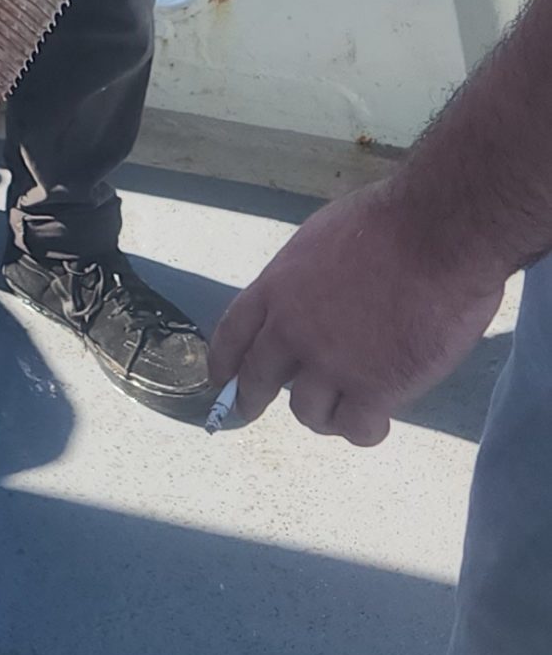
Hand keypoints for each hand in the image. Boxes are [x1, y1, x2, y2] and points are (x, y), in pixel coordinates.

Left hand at [208, 177, 505, 446]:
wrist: (435, 237)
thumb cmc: (390, 225)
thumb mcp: (322, 239)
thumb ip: (305, 279)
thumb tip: (311, 299)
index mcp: (278, 285)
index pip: (234, 331)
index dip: (224, 359)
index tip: (219, 378)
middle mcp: (292, 329)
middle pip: (258, 378)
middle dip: (250, 398)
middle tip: (250, 409)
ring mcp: (329, 363)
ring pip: (307, 413)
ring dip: (323, 414)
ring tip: (345, 407)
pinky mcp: (372, 390)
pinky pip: (355, 429)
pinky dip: (364, 429)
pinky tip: (377, 419)